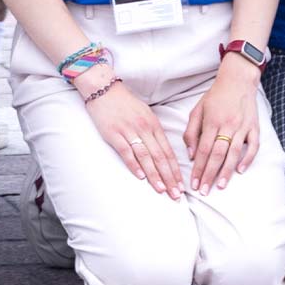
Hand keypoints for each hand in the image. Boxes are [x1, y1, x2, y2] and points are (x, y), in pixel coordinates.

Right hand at [82, 76, 181, 195]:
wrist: (103, 89)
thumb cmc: (124, 103)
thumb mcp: (145, 114)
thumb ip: (154, 132)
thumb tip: (162, 151)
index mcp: (154, 124)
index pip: (168, 151)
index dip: (175, 170)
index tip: (181, 186)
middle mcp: (144, 128)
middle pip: (160, 157)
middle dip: (169, 178)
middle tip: (176, 195)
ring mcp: (129, 131)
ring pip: (146, 156)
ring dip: (155, 175)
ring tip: (162, 190)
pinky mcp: (114, 133)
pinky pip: (126, 151)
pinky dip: (134, 165)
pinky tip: (141, 177)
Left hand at [181, 63, 262, 191]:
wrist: (238, 81)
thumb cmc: (215, 97)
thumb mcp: (198, 110)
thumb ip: (192, 132)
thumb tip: (192, 155)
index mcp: (212, 121)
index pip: (204, 150)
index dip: (199, 168)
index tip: (194, 182)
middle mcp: (227, 125)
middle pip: (217, 154)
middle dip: (210, 174)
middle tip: (204, 190)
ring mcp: (242, 127)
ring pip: (234, 153)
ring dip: (226, 171)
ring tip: (220, 186)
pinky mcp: (254, 127)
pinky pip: (253, 146)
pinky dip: (248, 159)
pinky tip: (240, 171)